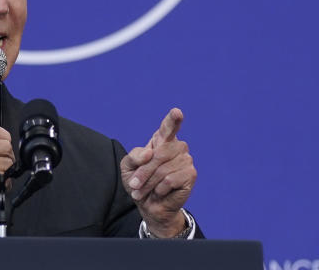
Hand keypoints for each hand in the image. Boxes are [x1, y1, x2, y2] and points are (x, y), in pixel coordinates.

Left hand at [120, 108, 196, 236]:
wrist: (148, 205)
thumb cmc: (139, 182)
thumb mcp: (128, 167)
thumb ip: (134, 156)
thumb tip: (150, 152)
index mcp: (162, 140)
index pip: (169, 126)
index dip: (173, 119)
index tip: (177, 112)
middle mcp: (176, 146)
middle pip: (159, 154)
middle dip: (143, 172)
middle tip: (134, 185)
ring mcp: (186, 160)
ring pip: (163, 169)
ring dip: (149, 183)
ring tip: (144, 191)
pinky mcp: (191, 174)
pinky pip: (170, 180)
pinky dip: (160, 189)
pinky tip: (160, 192)